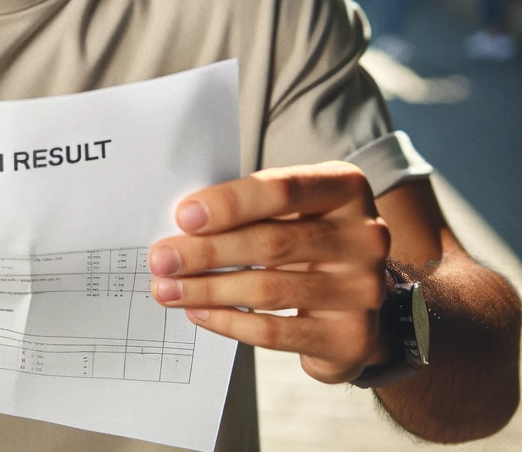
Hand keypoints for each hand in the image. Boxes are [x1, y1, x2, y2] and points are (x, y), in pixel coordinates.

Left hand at [148, 162, 391, 383]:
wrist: (358, 296)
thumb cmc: (304, 234)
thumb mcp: (290, 207)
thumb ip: (249, 207)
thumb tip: (179, 225)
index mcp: (344, 187)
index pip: (282, 189)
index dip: (230, 202)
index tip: (183, 216)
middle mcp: (364, 235)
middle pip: (271, 242)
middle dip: (206, 252)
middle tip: (160, 259)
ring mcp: (363, 290)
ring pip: (268, 290)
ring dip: (207, 290)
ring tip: (167, 289)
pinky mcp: (352, 338)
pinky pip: (276, 332)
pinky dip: (229, 323)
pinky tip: (198, 313)